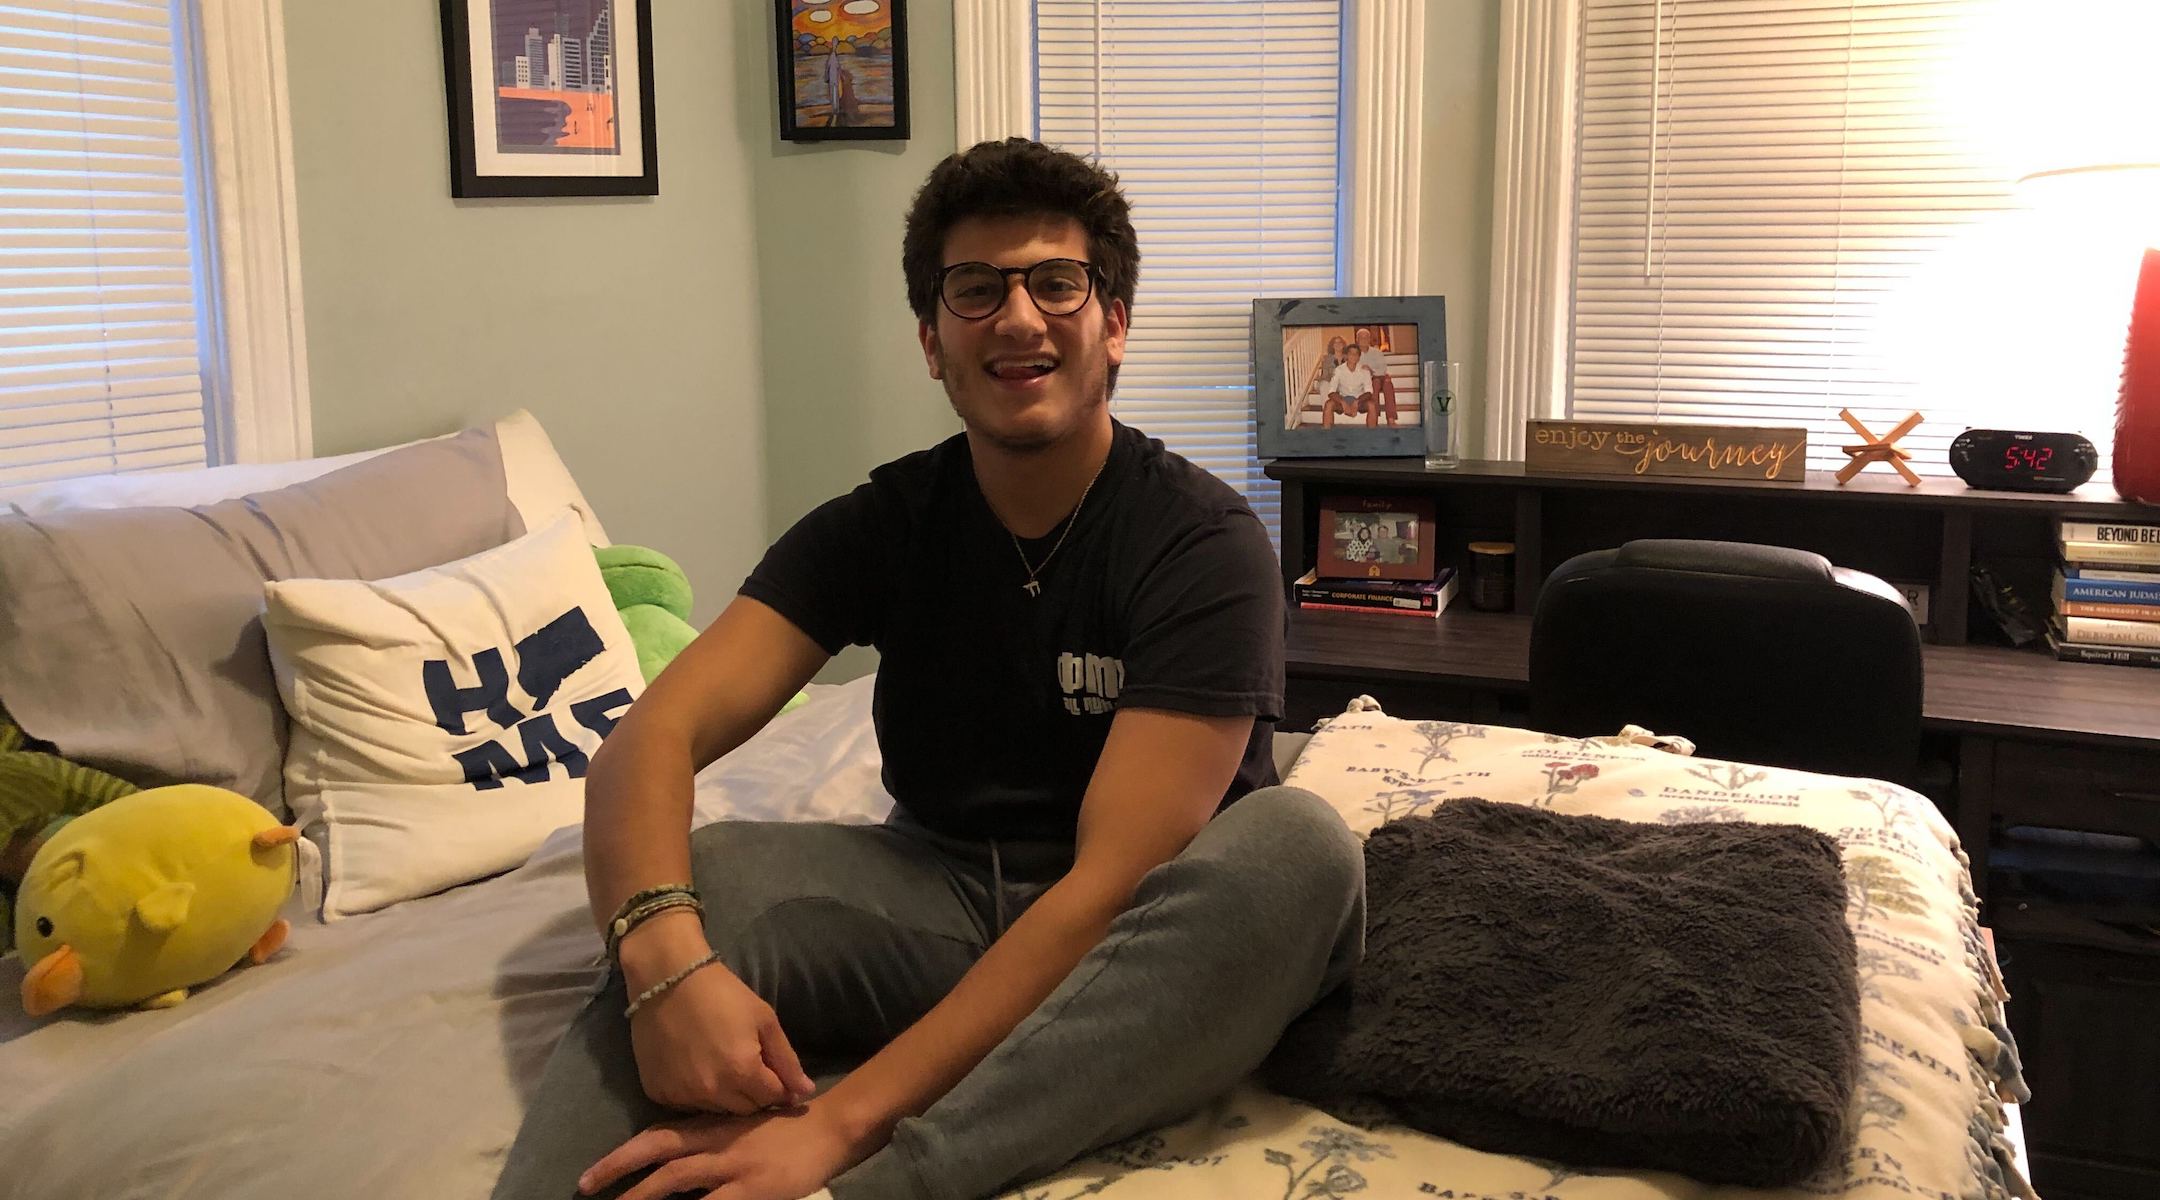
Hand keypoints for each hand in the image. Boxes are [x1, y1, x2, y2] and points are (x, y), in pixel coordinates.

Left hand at [579, 1102, 867, 1199]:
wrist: (832, 1126)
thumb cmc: (788, 1128)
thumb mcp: (744, 1127)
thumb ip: (712, 1139)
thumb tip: (673, 1164)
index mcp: (713, 1128)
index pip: (658, 1138)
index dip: (621, 1156)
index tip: (591, 1176)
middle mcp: (716, 1144)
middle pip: (658, 1156)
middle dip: (618, 1172)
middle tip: (585, 1188)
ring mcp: (734, 1167)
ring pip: (677, 1180)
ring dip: (642, 1196)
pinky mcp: (754, 1190)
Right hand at [619, 914, 815, 1114]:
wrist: (667, 980)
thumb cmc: (723, 994)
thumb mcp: (764, 1020)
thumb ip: (787, 1061)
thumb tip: (806, 1092)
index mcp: (742, 1072)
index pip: (773, 1098)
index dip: (780, 1088)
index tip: (776, 1076)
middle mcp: (712, 1091)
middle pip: (746, 1110)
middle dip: (755, 1095)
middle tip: (750, 1070)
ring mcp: (682, 1095)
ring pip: (717, 1111)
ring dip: (727, 1098)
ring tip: (724, 1070)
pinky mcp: (658, 1093)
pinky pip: (687, 1106)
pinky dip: (697, 1096)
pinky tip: (698, 1072)